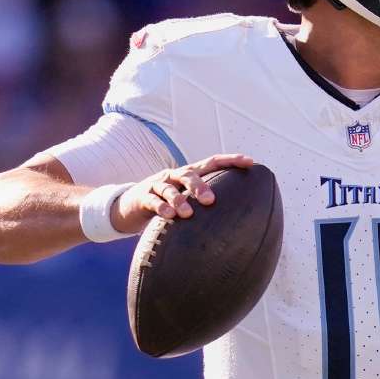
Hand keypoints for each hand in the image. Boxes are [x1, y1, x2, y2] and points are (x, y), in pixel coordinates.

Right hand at [109, 153, 253, 233]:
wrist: (128, 207)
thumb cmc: (166, 205)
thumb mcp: (187, 201)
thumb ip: (206, 204)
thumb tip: (240, 217)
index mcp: (189, 174)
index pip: (212, 163)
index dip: (231, 160)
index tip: (250, 162)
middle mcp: (174, 176)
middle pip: (189, 174)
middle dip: (200, 186)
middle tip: (210, 200)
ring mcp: (157, 185)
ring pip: (169, 188)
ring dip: (179, 200)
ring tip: (187, 213)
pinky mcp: (143, 197)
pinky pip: (152, 201)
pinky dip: (161, 207)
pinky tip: (168, 216)